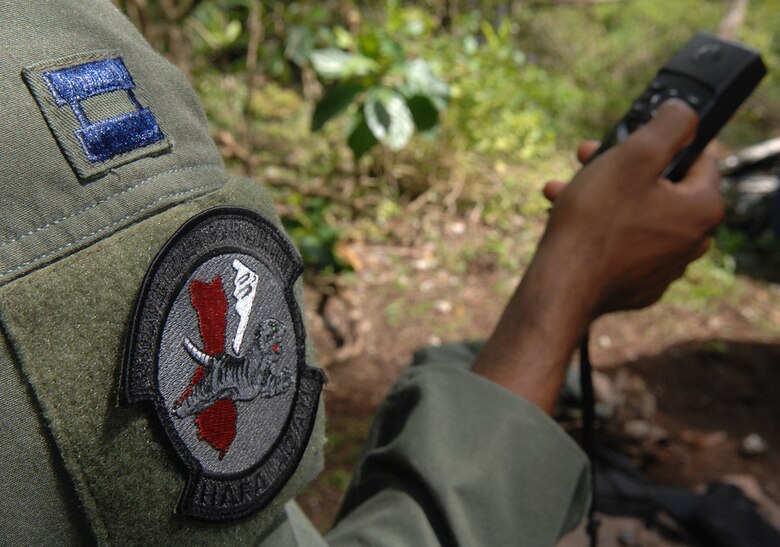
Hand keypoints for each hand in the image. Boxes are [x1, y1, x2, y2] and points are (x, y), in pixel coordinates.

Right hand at [538, 99, 722, 314]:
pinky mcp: (639, 284)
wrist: (562, 286)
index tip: (623, 142)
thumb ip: (670, 124)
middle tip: (586, 160)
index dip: (657, 141)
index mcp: (702, 208)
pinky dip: (601, 229)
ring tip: (563, 190)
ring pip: (637, 215)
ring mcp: (665, 267)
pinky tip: (569, 222)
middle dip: (620, 169)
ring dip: (601, 197)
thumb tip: (684, 113)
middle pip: (661, 187)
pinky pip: (623, 245)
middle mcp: (692, 241)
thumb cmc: (594, 222)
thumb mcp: (633, 155)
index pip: (696, 157)